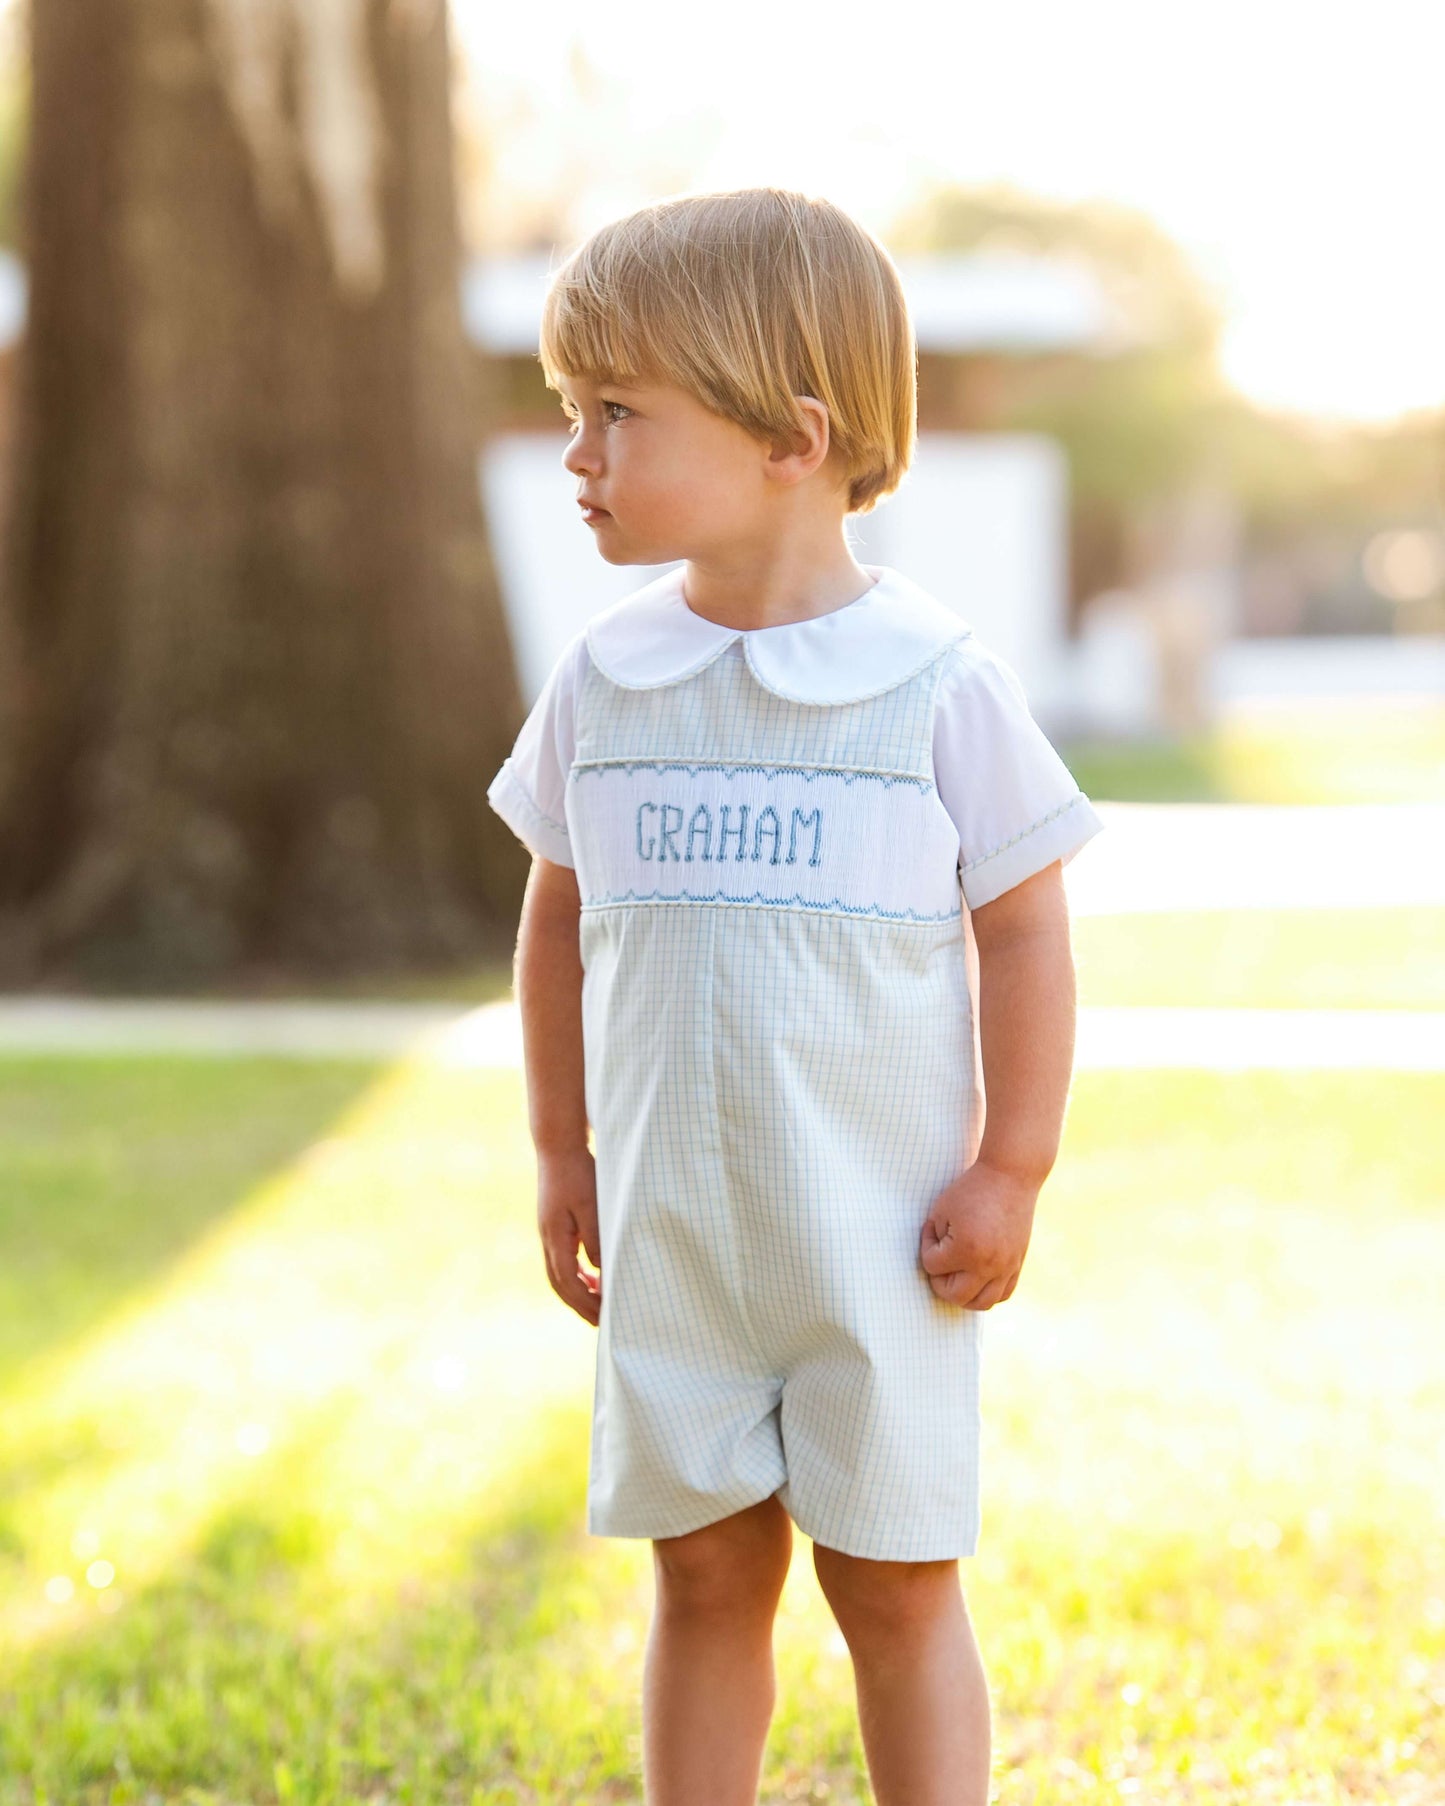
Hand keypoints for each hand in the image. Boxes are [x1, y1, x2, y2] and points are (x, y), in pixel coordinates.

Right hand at [537, 1146, 601, 1325]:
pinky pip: (562, 1259)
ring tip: (597, 1303)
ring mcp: (548, 1232)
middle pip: (560, 1284)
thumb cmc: (578, 1174)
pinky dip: (575, 1273)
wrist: (558, 1147)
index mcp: (555, 1238)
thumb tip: (601, 1273)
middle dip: (580, 1305)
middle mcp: (548, 1239)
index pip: (569, 1282)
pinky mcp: (553, 1225)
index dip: (586, 1303)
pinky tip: (591, 1274)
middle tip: (601, 1322)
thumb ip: (595, 1241)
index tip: (605, 1316)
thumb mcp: (592, 1207)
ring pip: (559, 1274)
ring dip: (577, 1292)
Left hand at [919, 1158, 1039, 1309]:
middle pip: (955, 1296)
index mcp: (966, 1249)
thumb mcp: (942, 1210)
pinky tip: (977, 1278)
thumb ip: (935, 1240)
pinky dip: (987, 1293)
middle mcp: (988, 1264)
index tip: (933, 1228)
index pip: (932, 1267)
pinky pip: (1003, 1294)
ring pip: (982, 1303)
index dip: (927, 1246)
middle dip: (940, 1282)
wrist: (1010, 1177)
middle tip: (939, 1264)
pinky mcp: (1018, 1264)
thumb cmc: (971, 1189)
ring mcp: (1006, 1267)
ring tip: (956, 1277)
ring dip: (964, 1296)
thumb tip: (935, 1265)